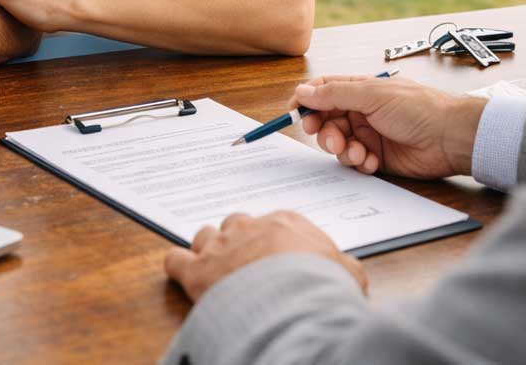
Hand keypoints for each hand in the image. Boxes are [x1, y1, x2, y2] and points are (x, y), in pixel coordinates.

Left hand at [164, 211, 365, 301]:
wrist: (293, 302)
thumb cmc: (321, 285)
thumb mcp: (347, 274)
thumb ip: (344, 267)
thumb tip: (350, 273)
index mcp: (284, 223)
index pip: (272, 224)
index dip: (270, 241)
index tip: (273, 256)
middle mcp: (249, 227)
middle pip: (236, 224)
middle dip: (238, 241)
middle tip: (245, 263)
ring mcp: (221, 246)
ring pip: (205, 236)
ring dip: (208, 249)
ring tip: (215, 268)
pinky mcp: (197, 271)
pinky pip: (175, 259)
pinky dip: (177, 266)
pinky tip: (183, 274)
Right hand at [291, 75, 484, 179]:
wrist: (450, 137)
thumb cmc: (419, 108)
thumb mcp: (372, 94)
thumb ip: (335, 94)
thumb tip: (303, 91)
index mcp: (360, 90)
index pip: (323, 91)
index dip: (307, 101)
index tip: (295, 113)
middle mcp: (362, 111)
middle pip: (327, 121)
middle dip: (324, 132)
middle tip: (331, 139)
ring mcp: (370, 134)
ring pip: (339, 144)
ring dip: (343, 150)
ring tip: (358, 152)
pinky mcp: (377, 157)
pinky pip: (355, 162)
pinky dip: (359, 163)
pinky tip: (372, 161)